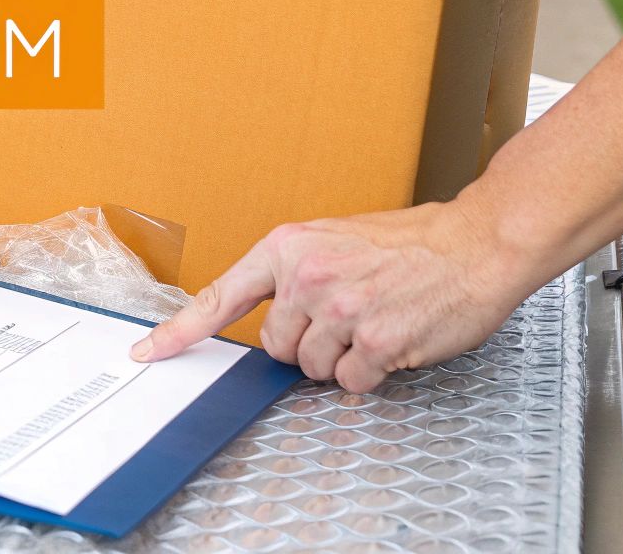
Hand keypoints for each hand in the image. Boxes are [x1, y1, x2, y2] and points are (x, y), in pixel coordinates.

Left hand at [128, 201, 533, 391]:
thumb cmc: (410, 244)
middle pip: (274, 347)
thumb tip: (271, 321)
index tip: (147, 352)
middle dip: (305, 344)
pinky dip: (372, 373)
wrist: (475, 243)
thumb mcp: (335, 240)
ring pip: (313, 368)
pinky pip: (353, 382)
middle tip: (346, 317)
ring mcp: (341, 310)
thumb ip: (294, 277)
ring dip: (342, 360)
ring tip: (375, 321)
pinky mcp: (376, 341)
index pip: (219, 296)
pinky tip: (393, 340)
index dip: (178, 331)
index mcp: (288, 248)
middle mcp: (307, 277)